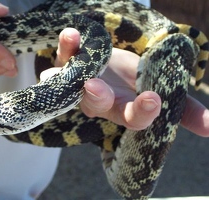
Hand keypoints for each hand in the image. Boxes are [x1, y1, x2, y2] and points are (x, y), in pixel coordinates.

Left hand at [50, 28, 208, 136]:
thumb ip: (183, 110)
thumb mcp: (161, 93)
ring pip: (72, 83)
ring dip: (71, 69)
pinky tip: (72, 35)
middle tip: (93, 86)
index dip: (143, 113)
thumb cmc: (135, 85)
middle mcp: (99, 101)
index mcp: (125, 110)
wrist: (109, 71)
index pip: (134, 119)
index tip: (155, 99)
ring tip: (74, 51)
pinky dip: (68, 46)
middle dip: (97, 97)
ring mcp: (81, 84)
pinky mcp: (70, 65)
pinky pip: (65, 58)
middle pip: (96, 104)